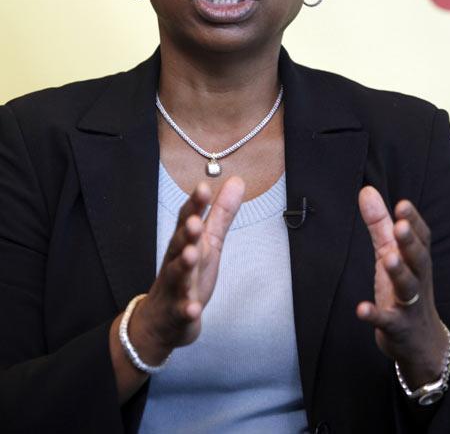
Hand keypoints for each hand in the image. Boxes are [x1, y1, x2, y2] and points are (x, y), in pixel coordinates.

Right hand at [129, 176, 244, 363]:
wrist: (162, 320)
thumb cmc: (188, 274)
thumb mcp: (208, 242)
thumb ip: (221, 213)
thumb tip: (237, 180)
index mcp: (184, 243)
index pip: (186, 219)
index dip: (195, 204)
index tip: (203, 187)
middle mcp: (176, 262)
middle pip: (179, 244)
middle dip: (186, 233)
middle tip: (194, 221)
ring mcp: (175, 288)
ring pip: (177, 275)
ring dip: (183, 264)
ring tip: (191, 254)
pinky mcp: (178, 314)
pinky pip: (182, 312)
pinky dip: (187, 310)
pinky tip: (193, 309)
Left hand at [356, 186, 447, 388]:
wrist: (421, 343)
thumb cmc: (404, 290)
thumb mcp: (391, 253)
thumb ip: (379, 223)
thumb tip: (366, 190)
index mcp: (416, 260)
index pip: (421, 238)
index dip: (414, 222)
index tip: (403, 204)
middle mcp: (417, 280)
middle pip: (417, 259)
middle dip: (409, 242)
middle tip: (400, 225)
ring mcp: (408, 304)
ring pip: (407, 287)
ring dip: (398, 273)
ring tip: (388, 259)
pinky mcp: (396, 327)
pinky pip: (386, 321)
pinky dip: (374, 315)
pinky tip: (361, 309)